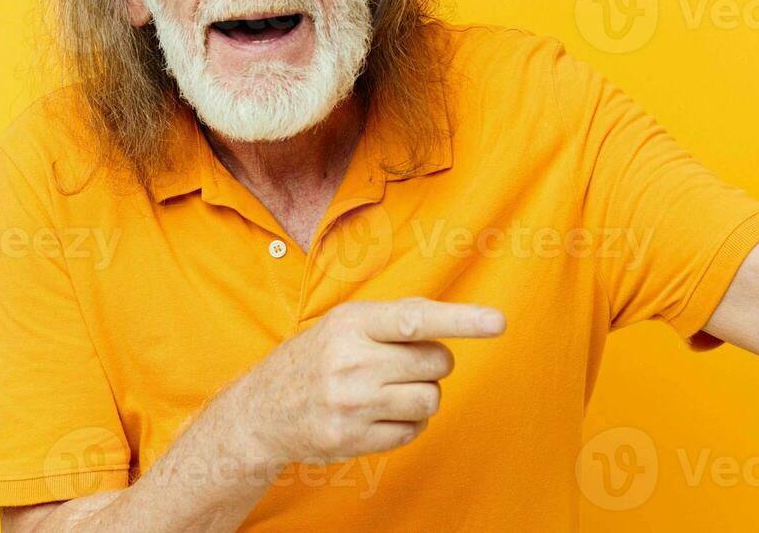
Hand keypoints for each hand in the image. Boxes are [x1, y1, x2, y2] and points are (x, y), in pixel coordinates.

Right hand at [232, 297, 505, 465]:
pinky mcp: (353, 439)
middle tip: (406, 363)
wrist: (261, 411)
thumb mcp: (343, 324)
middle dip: (434, 363)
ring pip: (430, 400)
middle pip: (436, 363)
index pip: (416, 319)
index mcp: (352, 323)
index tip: (497, 322)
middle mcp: (351, 362)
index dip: (461, 320)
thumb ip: (394, 319)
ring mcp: (352, 404)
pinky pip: (413, 432)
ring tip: (392, 389)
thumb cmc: (315, 358)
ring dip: (423, 394)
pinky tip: (382, 413)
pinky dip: (408, 423)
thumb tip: (452, 319)